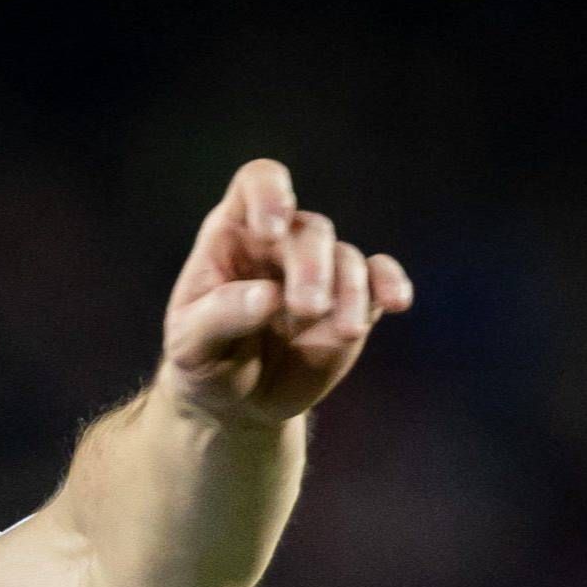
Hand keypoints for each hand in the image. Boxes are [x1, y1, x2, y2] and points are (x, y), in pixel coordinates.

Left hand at [157, 158, 411, 427]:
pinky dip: (389, 284)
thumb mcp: (190, 344)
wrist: (235, 404)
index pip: (258, 182)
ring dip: (351, 290)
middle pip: (310, 230)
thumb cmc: (204, 362)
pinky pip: (377, 278)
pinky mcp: (351, 300)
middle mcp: (281, 241)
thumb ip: (221, 315)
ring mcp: (320, 269)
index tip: (272, 229)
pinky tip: (396, 302)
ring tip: (347, 331)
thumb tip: (268, 296)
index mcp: (235, 232)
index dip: (270, 194)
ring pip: (347, 257)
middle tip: (308, 307)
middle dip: (313, 266)